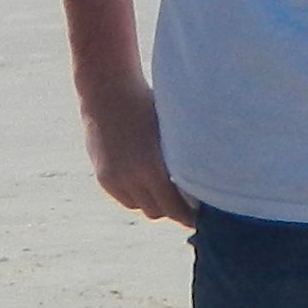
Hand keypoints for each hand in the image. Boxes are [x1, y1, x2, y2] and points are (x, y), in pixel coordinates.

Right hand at [81, 83, 192, 224]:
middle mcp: (131, 178)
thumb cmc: (149, 105)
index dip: (189, 216)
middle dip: (173, 210)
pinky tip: (147, 181)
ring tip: (167, 191)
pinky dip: (136, 194)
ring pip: (140, 206)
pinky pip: (125, 198)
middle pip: (158, 211)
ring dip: (153, 203)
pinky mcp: (103, 177)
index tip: (202, 216)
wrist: (107, 92)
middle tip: (189, 205)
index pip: (175, 209)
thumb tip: (205, 183)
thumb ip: (184, 160)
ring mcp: (114, 179)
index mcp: (153, 168)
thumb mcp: (172, 132)